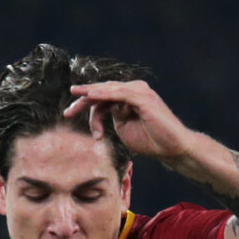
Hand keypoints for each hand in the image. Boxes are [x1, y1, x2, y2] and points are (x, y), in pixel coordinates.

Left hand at [63, 79, 194, 165]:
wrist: (172, 148)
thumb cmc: (151, 141)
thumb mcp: (124, 129)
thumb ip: (114, 117)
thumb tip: (102, 110)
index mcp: (129, 97)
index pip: (102, 97)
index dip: (85, 104)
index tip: (68, 114)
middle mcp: (134, 90)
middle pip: (103, 91)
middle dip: (83, 99)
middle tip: (67, 112)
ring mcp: (139, 91)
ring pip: (109, 89)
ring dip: (90, 95)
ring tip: (75, 97)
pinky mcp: (143, 97)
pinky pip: (119, 93)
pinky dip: (104, 94)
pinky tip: (91, 96)